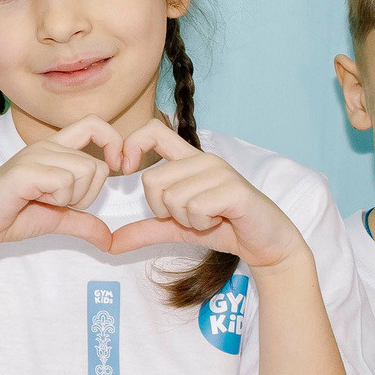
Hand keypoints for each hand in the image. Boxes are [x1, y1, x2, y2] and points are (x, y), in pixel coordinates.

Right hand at [0, 119, 127, 256]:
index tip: (118, 168)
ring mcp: (34, 156)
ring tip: (44, 202)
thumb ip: (84, 222)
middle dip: (87, 195)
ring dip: (71, 199)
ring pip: (85, 172)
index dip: (113, 142)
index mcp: (54, 149)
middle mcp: (45, 146)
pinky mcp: (25, 171)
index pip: (94, 124)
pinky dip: (58, 201)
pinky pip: (64, 182)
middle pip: (97, 165)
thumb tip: (110, 239)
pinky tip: (35, 202)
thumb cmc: (11, 216)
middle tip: (58, 204)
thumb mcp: (57, 218)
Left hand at [108, 119, 307, 268]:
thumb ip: (144, 230)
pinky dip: (201, 225)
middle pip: (152, 180)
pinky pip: (195, 209)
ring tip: (209, 218)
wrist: (265, 242)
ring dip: (186, 221)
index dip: (131, 146)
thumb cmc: (223, 227)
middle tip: (189, 216)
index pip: (153, 131)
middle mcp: (203, 160)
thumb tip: (108, 243)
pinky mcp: (234, 189)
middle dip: (162, 210)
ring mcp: (220, 172)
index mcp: (188, 160)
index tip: (125, 169)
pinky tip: (219, 221)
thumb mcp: (176, 228)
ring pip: (173, 199)